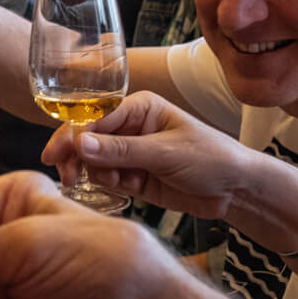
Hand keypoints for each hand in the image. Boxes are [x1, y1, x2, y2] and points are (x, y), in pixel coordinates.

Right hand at [43, 91, 260, 219]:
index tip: (59, 155)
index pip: (94, 117)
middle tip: (66, 175)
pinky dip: (107, 184)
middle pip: (87, 138)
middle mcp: (130, 126)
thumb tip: (79, 144)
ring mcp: (130, 152)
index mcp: (139, 107)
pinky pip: (106, 178)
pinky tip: (123, 188)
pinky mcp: (133, 175)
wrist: (238, 191)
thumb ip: (121, 150)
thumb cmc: (211, 159)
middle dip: (75, 155)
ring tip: (114, 183)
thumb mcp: (166, 153)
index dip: (73, 135)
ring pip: (92, 160)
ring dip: (94, 173)